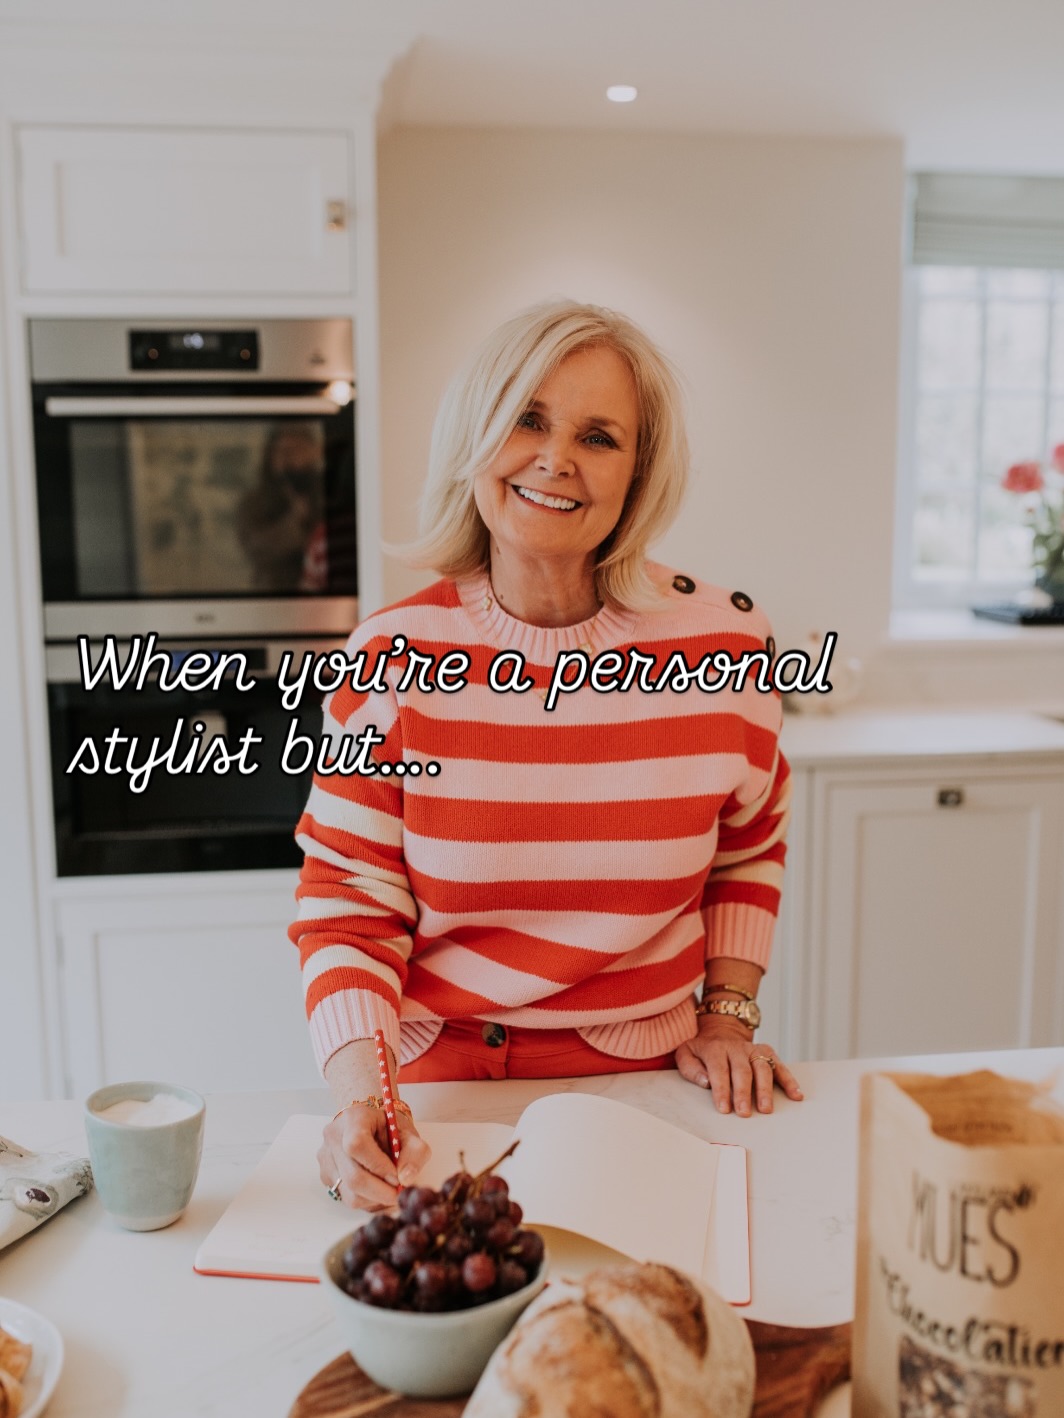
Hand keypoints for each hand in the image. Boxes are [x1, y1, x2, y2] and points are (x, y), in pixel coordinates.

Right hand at [318, 1105, 431, 1209]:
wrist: (372, 1126)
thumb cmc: (390, 1128)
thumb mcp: (409, 1133)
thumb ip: (415, 1153)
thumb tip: (405, 1179)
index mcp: (354, 1118)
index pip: (358, 1145)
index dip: (379, 1166)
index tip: (397, 1177)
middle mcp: (334, 1137)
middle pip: (353, 1176)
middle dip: (381, 1191)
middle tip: (399, 1194)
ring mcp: (326, 1157)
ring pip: (349, 1193)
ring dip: (375, 1199)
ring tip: (390, 1191)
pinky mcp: (325, 1175)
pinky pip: (345, 1198)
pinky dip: (366, 1201)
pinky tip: (378, 1190)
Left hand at [675, 1017, 802, 1115]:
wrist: (721, 1031)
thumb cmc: (702, 1050)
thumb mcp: (686, 1053)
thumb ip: (690, 1068)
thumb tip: (706, 1082)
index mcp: (715, 1048)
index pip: (719, 1070)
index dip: (721, 1090)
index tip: (724, 1109)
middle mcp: (737, 1048)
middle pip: (742, 1071)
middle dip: (743, 1093)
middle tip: (744, 1112)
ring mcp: (753, 1050)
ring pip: (762, 1068)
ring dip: (765, 1089)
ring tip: (766, 1109)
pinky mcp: (767, 1052)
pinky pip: (780, 1066)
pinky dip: (789, 1080)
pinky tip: (796, 1095)